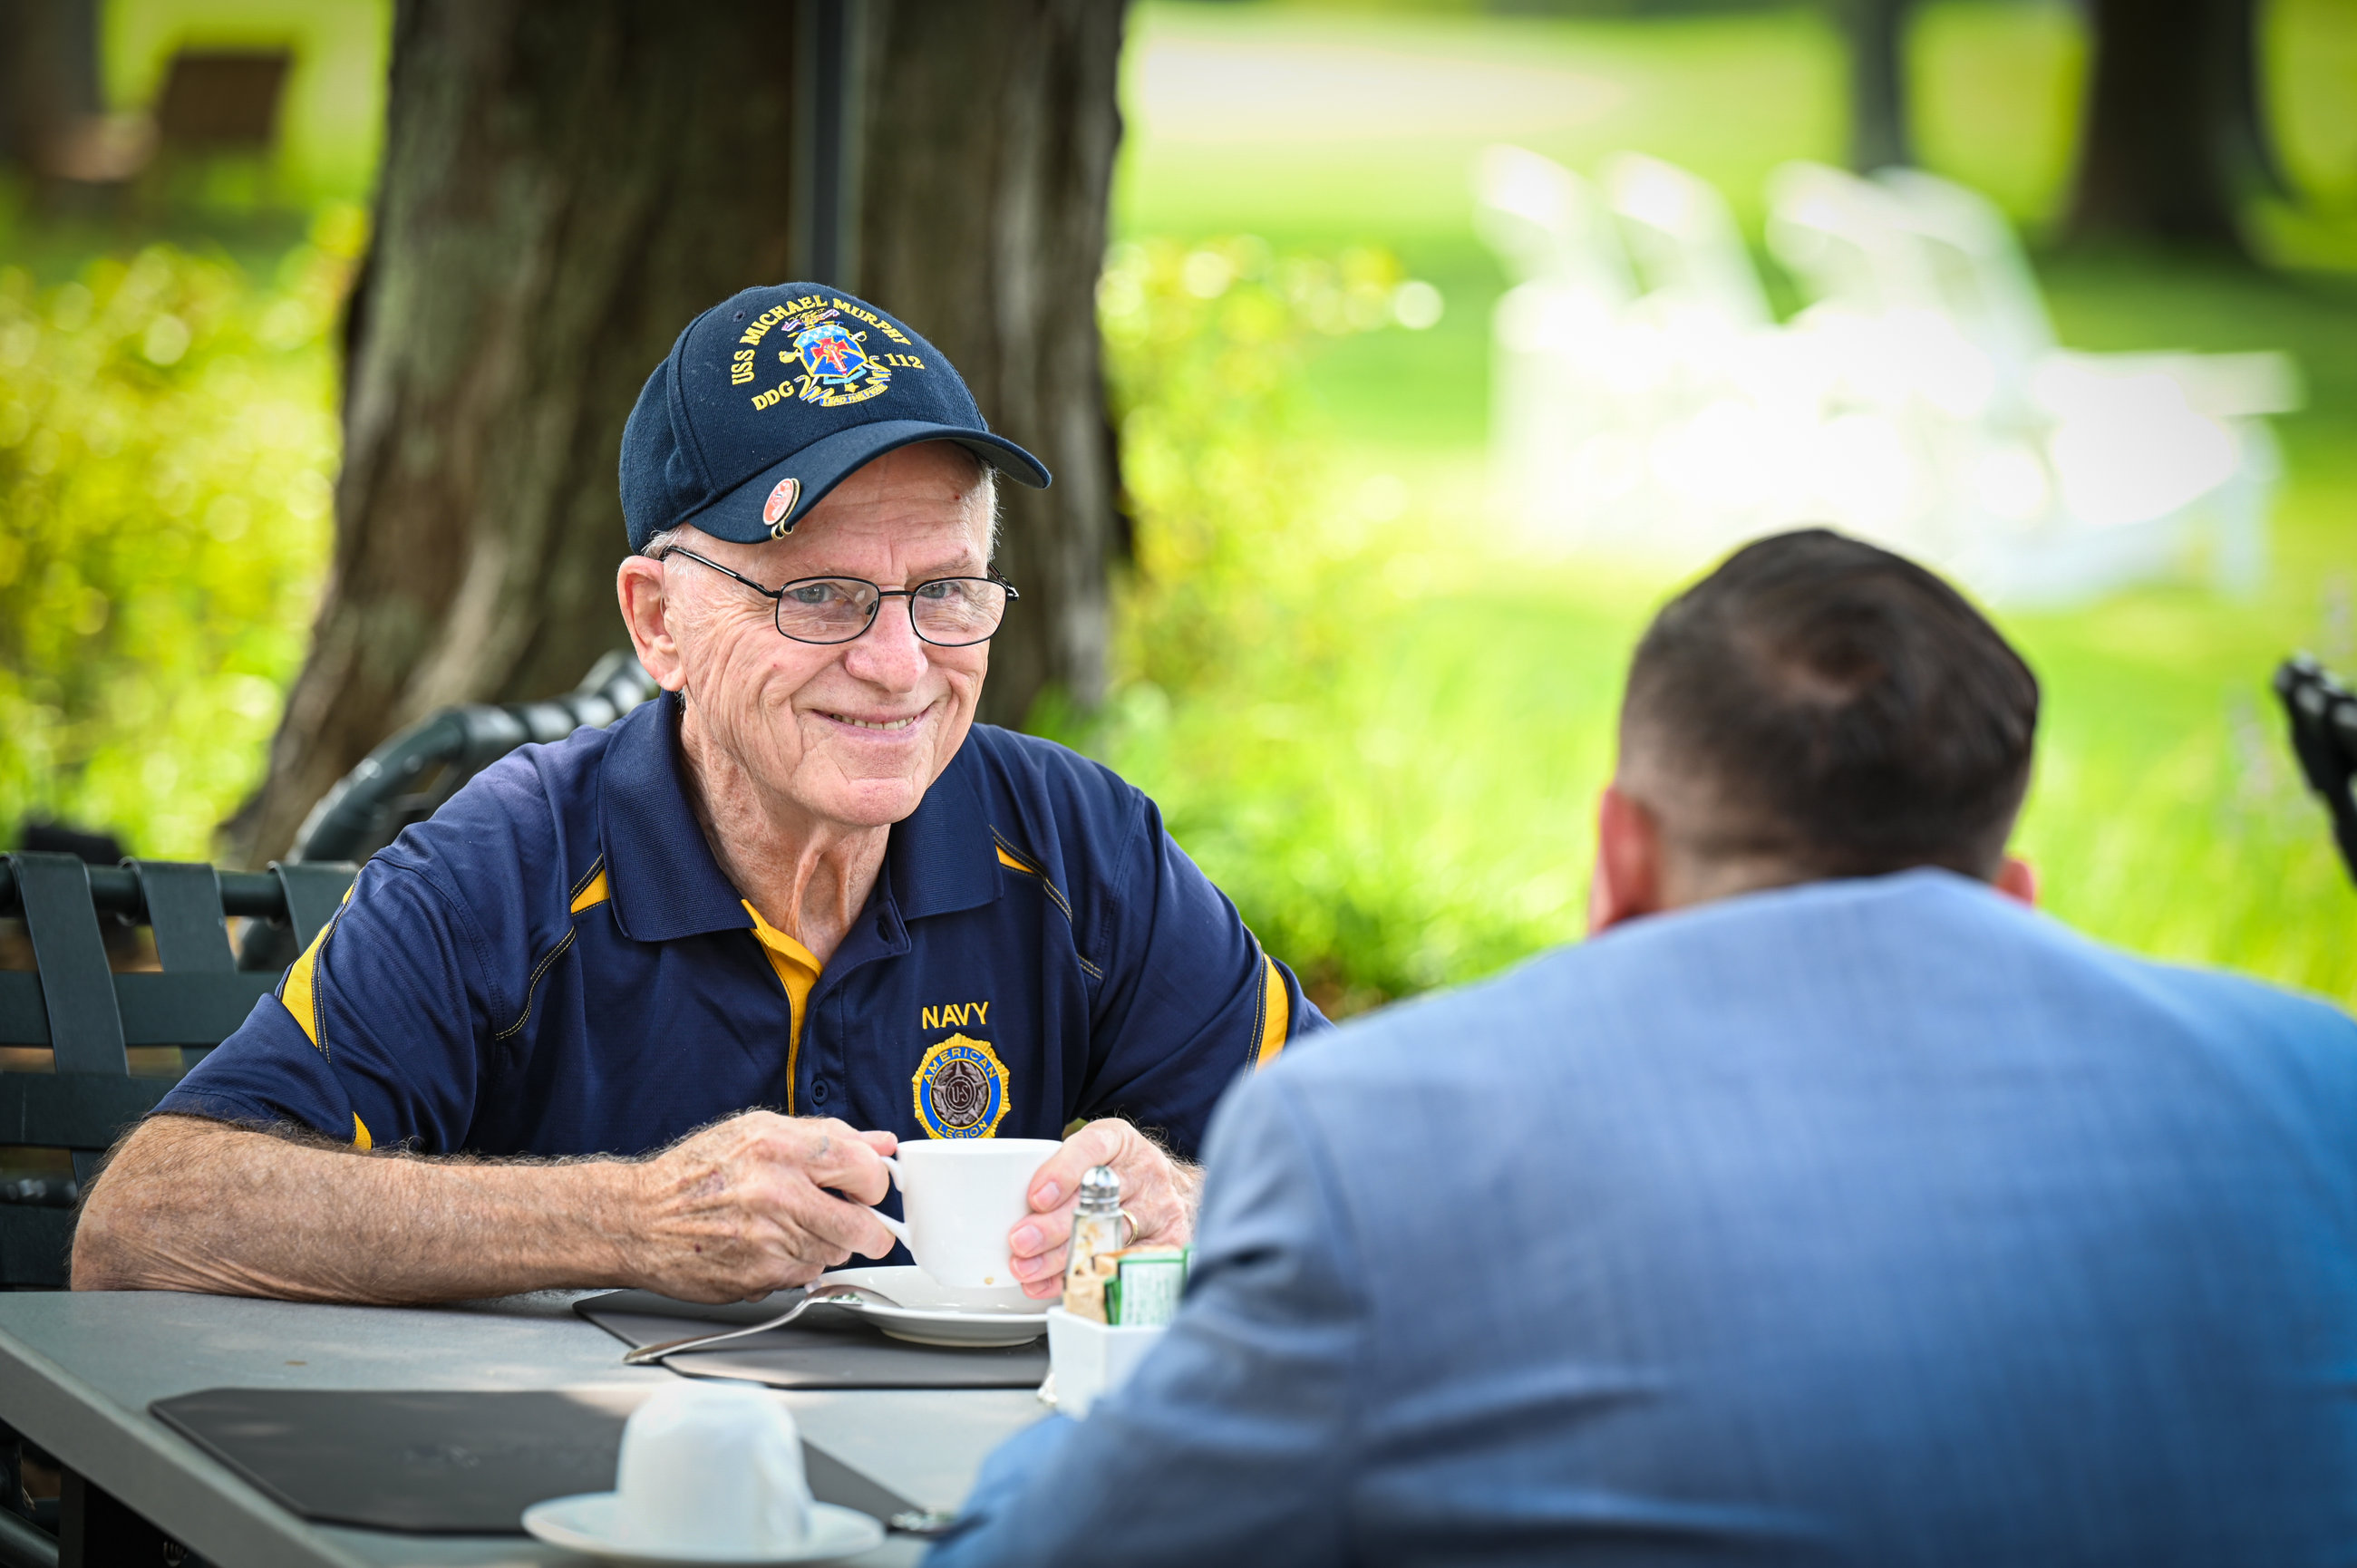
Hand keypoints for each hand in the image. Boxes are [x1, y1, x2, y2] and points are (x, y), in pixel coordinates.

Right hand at [622, 1113, 899, 1303]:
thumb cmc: (695, 1173)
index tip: (868, 1188)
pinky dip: (798, 1265)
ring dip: (827, 1245)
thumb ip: (825, 1136)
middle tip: (860, 1225)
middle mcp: (777, 1191)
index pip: (864, 1167)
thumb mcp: (757, 1132)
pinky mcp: (759, 1276)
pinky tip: (772, 1247)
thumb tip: (880, 1143)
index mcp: (781, 1147)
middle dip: (870, 1230)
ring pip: (836, 1253)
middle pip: (862, 1225)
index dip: (875, 1181)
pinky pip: (805, 1275)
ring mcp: (769, 1238)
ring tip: (794, 1228)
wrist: (639, 1219)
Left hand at [1006, 1118, 1201, 1299]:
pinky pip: (1123, 1263)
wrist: (1167, 1188)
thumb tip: (1001, 1199)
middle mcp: (1145, 1170)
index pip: (1092, 1148)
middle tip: (1020, 1241)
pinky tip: (1054, 1283)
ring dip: (1061, 1257)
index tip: (1036, 1197)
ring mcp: (1160, 1206)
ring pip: (1108, 1236)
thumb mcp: (1089, 1153)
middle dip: (1053, 1226)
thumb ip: (1056, 1168)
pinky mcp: (1169, 1240)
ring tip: (1027, 1268)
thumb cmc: (1116, 1171)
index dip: (1063, 1173)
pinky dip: (1083, 1276)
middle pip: (1097, 1201)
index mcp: (1118, 1140)